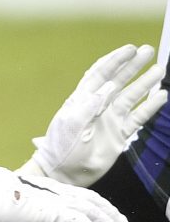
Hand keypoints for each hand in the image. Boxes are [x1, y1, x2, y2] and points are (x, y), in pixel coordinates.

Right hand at [0, 164, 129, 221]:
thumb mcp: (13, 198)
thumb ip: (28, 204)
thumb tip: (31, 210)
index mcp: (50, 188)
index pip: (82, 195)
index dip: (98, 205)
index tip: (107, 216)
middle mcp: (57, 192)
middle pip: (94, 200)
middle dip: (111, 213)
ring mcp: (56, 201)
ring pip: (93, 211)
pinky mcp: (53, 212)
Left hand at [27, 44, 165, 184]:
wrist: (66, 171)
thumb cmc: (63, 146)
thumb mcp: (71, 124)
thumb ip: (89, 105)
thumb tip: (107, 87)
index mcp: (82, 98)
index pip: (100, 73)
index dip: (114, 60)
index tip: (129, 49)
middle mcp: (98, 105)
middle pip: (119, 80)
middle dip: (132, 65)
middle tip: (148, 51)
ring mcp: (111, 118)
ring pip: (132, 96)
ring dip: (145, 83)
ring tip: (159, 70)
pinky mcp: (121, 133)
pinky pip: (139, 116)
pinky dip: (150, 106)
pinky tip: (161, 96)